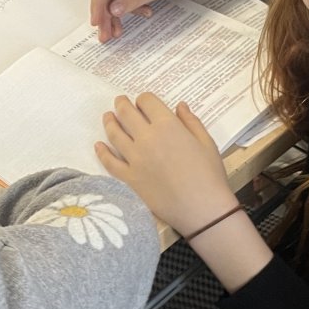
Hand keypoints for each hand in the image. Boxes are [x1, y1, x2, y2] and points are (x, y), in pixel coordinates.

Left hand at [97, 93, 232, 234]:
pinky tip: (98, 146)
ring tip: (108, 117)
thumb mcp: (206, 143)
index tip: (144, 102)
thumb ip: (191, 122)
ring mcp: (135, 158)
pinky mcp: (129, 178)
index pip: (147, 102)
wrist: (202, 209)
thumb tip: (180, 106)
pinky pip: (110, 162)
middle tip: (120, 101)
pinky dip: (102, 152)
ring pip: (114, 134)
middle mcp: (147, 138)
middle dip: (122, 104)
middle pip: (126, 113)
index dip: (144, 99)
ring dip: (109, 122)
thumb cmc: (209, 176)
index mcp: (168, 126)